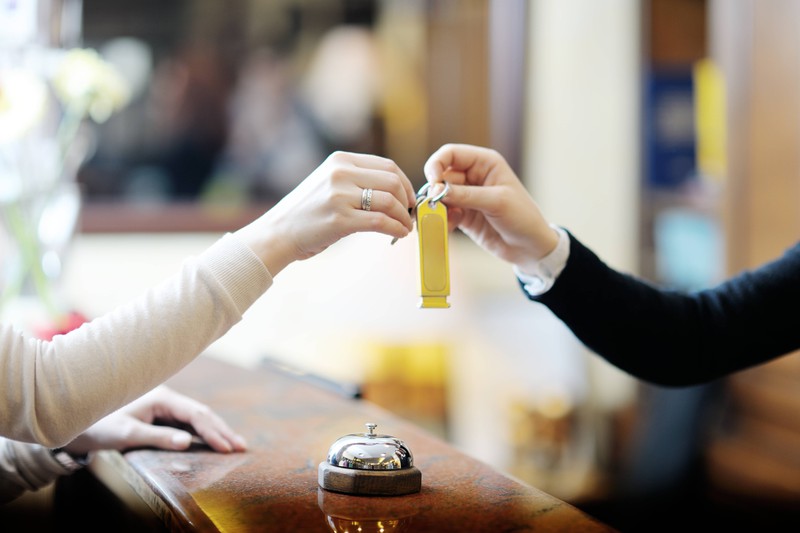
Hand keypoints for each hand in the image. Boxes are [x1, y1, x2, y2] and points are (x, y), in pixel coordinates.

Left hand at [62, 386, 246, 455]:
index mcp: (162, 398)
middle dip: (222, 430)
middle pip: (202, 413)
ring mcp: (165, 405)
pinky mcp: (161, 414)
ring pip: (197, 417)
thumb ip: (158, 437)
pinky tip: (214, 439)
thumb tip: (187, 443)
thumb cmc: (100, 425)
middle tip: (242, 447)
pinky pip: (189, 422)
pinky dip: (204, 431)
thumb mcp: (127, 434)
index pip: (197, 415)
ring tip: (235, 444)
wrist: (78, 420)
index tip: (228, 447)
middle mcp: (167, 398)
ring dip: (216, 430)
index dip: (214, 431)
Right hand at [235, 151, 416, 275]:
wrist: (278, 233)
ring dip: (404, 217)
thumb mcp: (329, 183)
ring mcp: (339, 195)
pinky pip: (380, 222)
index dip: (405, 183)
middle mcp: (340, 173)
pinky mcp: (340, 219)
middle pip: (393, 181)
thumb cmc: (307, 213)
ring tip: (405, 227)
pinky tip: (399, 234)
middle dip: (408, 200)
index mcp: (340, 160)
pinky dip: (396, 228)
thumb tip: (395, 190)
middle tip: (409, 215)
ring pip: (390, 201)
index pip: (387, 165)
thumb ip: (357, 180)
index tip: (409, 199)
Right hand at [423, 143, 559, 269]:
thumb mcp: (496, 202)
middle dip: (435, 191)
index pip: (451, 154)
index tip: (432, 183)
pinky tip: (448, 228)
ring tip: (441, 220)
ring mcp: (467, 196)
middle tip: (433, 206)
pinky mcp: (463, 215)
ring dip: (436, 207)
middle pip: (442, 176)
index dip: (436, 165)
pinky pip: (444, 213)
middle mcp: (473, 176)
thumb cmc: (522, 217)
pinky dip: (442, 220)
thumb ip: (465, 195)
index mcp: (484, 163)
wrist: (530, 247)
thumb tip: (436, 191)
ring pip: (440, 196)